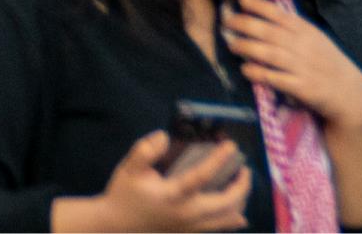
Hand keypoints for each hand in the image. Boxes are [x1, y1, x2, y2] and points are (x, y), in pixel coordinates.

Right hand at [85, 130, 248, 231]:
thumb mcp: (129, 168)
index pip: (202, 176)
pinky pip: (220, 228)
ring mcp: (192, 226)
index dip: (219, 160)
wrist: (118, 225)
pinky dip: (232, 218)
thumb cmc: (124, 194)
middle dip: (242, 186)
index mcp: (173, 195)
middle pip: (227, 203)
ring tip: (241, 185)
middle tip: (244, 169)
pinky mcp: (191, 232)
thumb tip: (164, 136)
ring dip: (240, 201)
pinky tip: (237, 211)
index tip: (231, 146)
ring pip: (228, 218)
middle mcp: (187, 213)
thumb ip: (145, 150)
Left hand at [227, 0, 361, 139]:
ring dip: (247, 48)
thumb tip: (265, 14)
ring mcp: (304, 68)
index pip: (281, 15)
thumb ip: (294, 29)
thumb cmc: (328, 64)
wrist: (352, 95)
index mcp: (308, 32)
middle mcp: (305, 47)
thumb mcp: (316, 40)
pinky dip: (259, 73)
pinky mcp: (303, 88)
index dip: (260, 6)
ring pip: (270, 54)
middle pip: (271, 32)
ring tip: (231, 44)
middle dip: (246, 25)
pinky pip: (277, 79)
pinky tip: (246, 69)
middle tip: (227, 22)